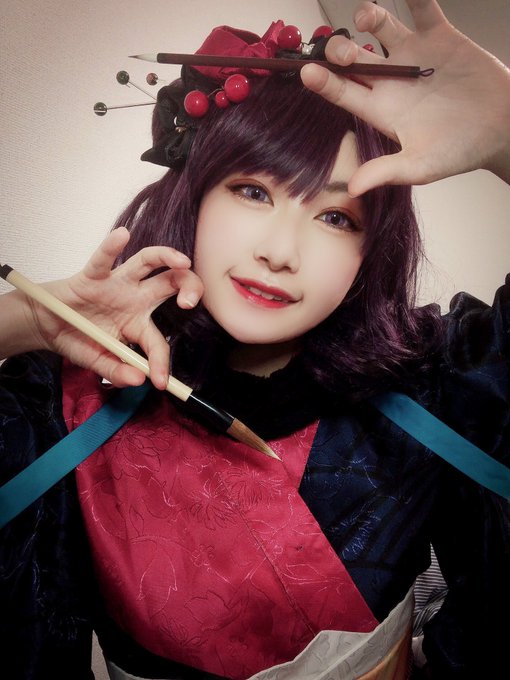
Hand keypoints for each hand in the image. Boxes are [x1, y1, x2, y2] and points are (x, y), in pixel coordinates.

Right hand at [28, 227, 203, 388]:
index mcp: (139, 324)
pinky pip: (102, 260)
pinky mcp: (93, 276)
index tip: (160, 382)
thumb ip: (116, 371)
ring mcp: (117, 284)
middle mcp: (135, 299)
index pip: (159, 342)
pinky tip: (122, 235)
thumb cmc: (77, 339)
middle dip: (189, 288)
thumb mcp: (98, 362)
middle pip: (171, 285)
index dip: (162, 362)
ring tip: (182, 261)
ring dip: (166, 258)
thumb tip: (139, 379)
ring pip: (147, 262)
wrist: (46, 326)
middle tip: (190, 302)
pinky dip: (111, 247)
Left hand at [301, 0, 509, 194]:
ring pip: (380, 28)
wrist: (500, 130)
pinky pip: (422, 9)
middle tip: (341, 50)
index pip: (343, 93)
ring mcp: (412, 56)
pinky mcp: (439, 38)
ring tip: (367, 18)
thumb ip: (386, 171)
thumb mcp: (421, 166)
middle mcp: (390, 81)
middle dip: (340, 50)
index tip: (307, 72)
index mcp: (380, 110)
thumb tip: (354, 189)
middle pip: (353, 58)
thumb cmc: (459, 151)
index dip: (324, 82)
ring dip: (369, 17)